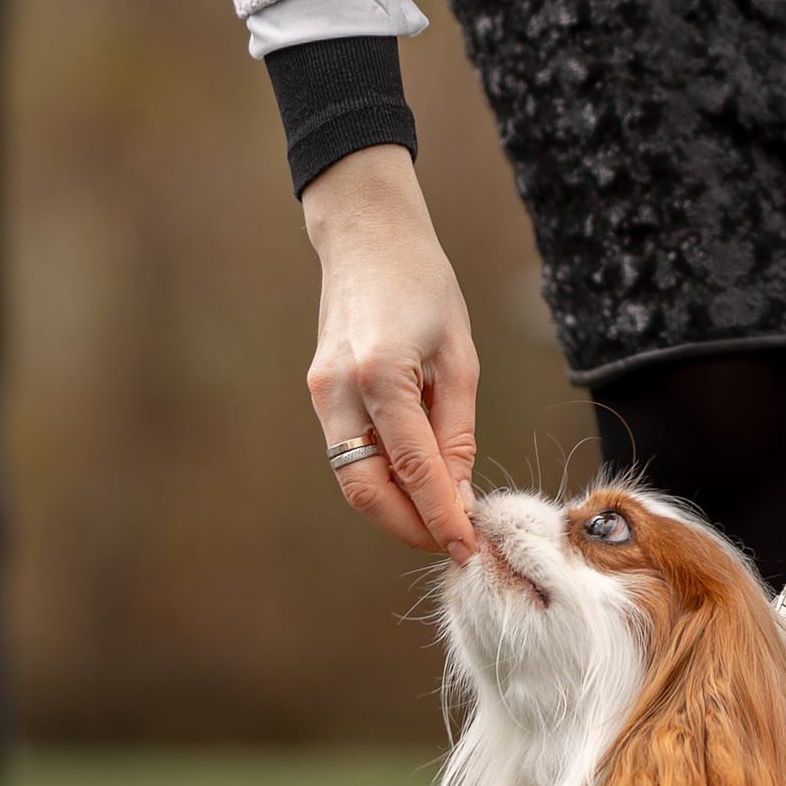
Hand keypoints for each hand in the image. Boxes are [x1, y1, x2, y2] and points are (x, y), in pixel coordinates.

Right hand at [302, 143, 480, 558]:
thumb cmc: (425, 287)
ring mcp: (321, 392)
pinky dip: (380, 475)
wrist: (369, 237)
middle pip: (366, 487)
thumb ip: (457, 430)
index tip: (467, 547)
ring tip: (438, 518)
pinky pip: (348, 450)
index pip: (414, 468)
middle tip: (451, 541)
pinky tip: (415, 481)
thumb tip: (460, 495)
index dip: (441, 516)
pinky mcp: (318, 391)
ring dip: (393, 506)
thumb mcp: (460, 357)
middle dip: (408, 525)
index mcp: (382, 374)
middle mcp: (340, 390)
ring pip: (352, 475)